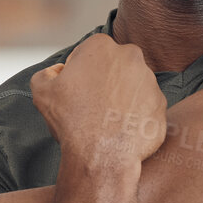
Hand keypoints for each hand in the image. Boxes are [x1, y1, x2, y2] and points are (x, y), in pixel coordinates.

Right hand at [30, 33, 166, 167]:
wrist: (101, 155)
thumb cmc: (72, 121)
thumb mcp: (42, 91)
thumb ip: (47, 73)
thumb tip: (58, 71)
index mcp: (101, 46)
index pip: (87, 54)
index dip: (78, 74)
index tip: (76, 92)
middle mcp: (131, 57)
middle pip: (113, 67)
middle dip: (103, 82)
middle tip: (91, 106)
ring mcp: (150, 80)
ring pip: (131, 86)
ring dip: (120, 98)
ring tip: (106, 120)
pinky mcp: (161, 104)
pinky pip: (145, 107)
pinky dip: (135, 116)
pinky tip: (121, 129)